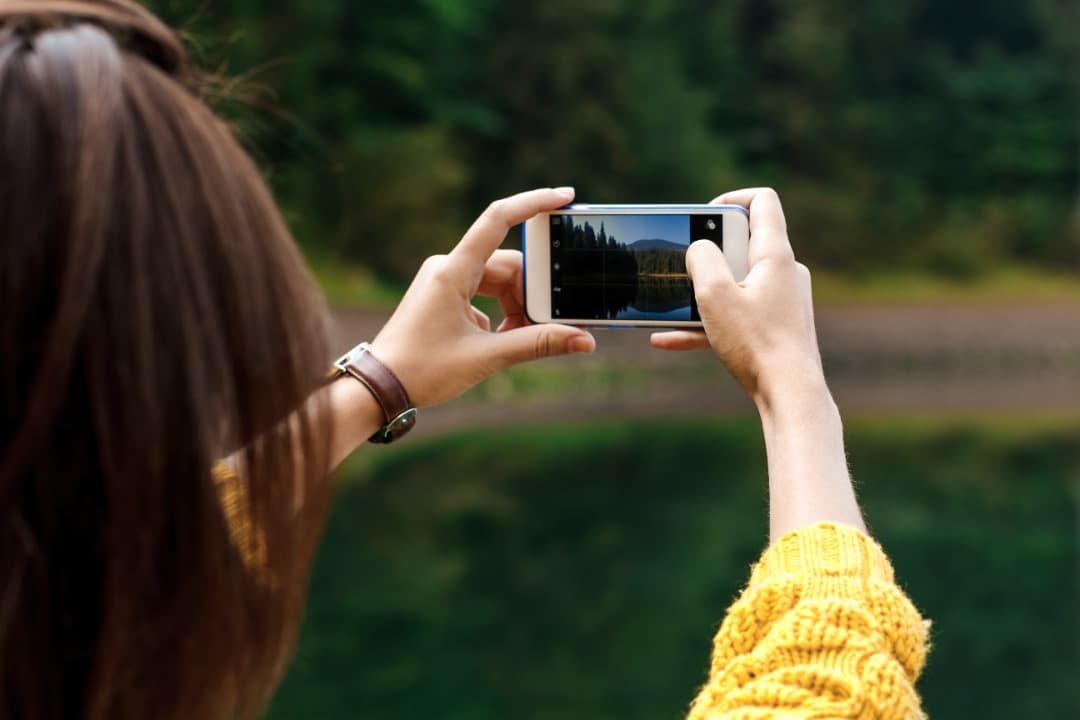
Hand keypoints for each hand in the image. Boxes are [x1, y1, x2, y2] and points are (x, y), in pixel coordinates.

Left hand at [369, 188, 595, 406]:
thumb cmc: (423, 370)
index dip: (533, 202)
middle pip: (509, 266)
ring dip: (519, 309)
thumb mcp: (487, 356)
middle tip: (554, 323)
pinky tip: (507, 341)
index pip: (498, 220)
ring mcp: (445, 282)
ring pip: (500, 283)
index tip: (565, 196)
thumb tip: (585, 340)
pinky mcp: (445, 297)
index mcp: (452, 271)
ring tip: (527, 339)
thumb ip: (538, 344)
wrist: (379, 387)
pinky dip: (503, 316)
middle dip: (534, 294)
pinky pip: (486, 295)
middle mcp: (448, 268)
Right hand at [651, 188, 824, 408]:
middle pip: (743, 243)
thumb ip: (701, 259)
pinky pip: (735, 315)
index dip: (730, 198)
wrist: (789, 396)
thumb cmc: (756, 344)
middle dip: (707, 252)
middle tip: (682, 264)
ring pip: (735, 283)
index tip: (703, 215)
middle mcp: (784, 272)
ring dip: (702, 291)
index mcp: (775, 255)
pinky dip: (705, 323)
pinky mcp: (774, 327)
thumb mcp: (715, 295)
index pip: (762, 201)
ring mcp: (781, 300)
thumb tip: (698, 247)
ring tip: (669, 302)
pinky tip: (666, 340)